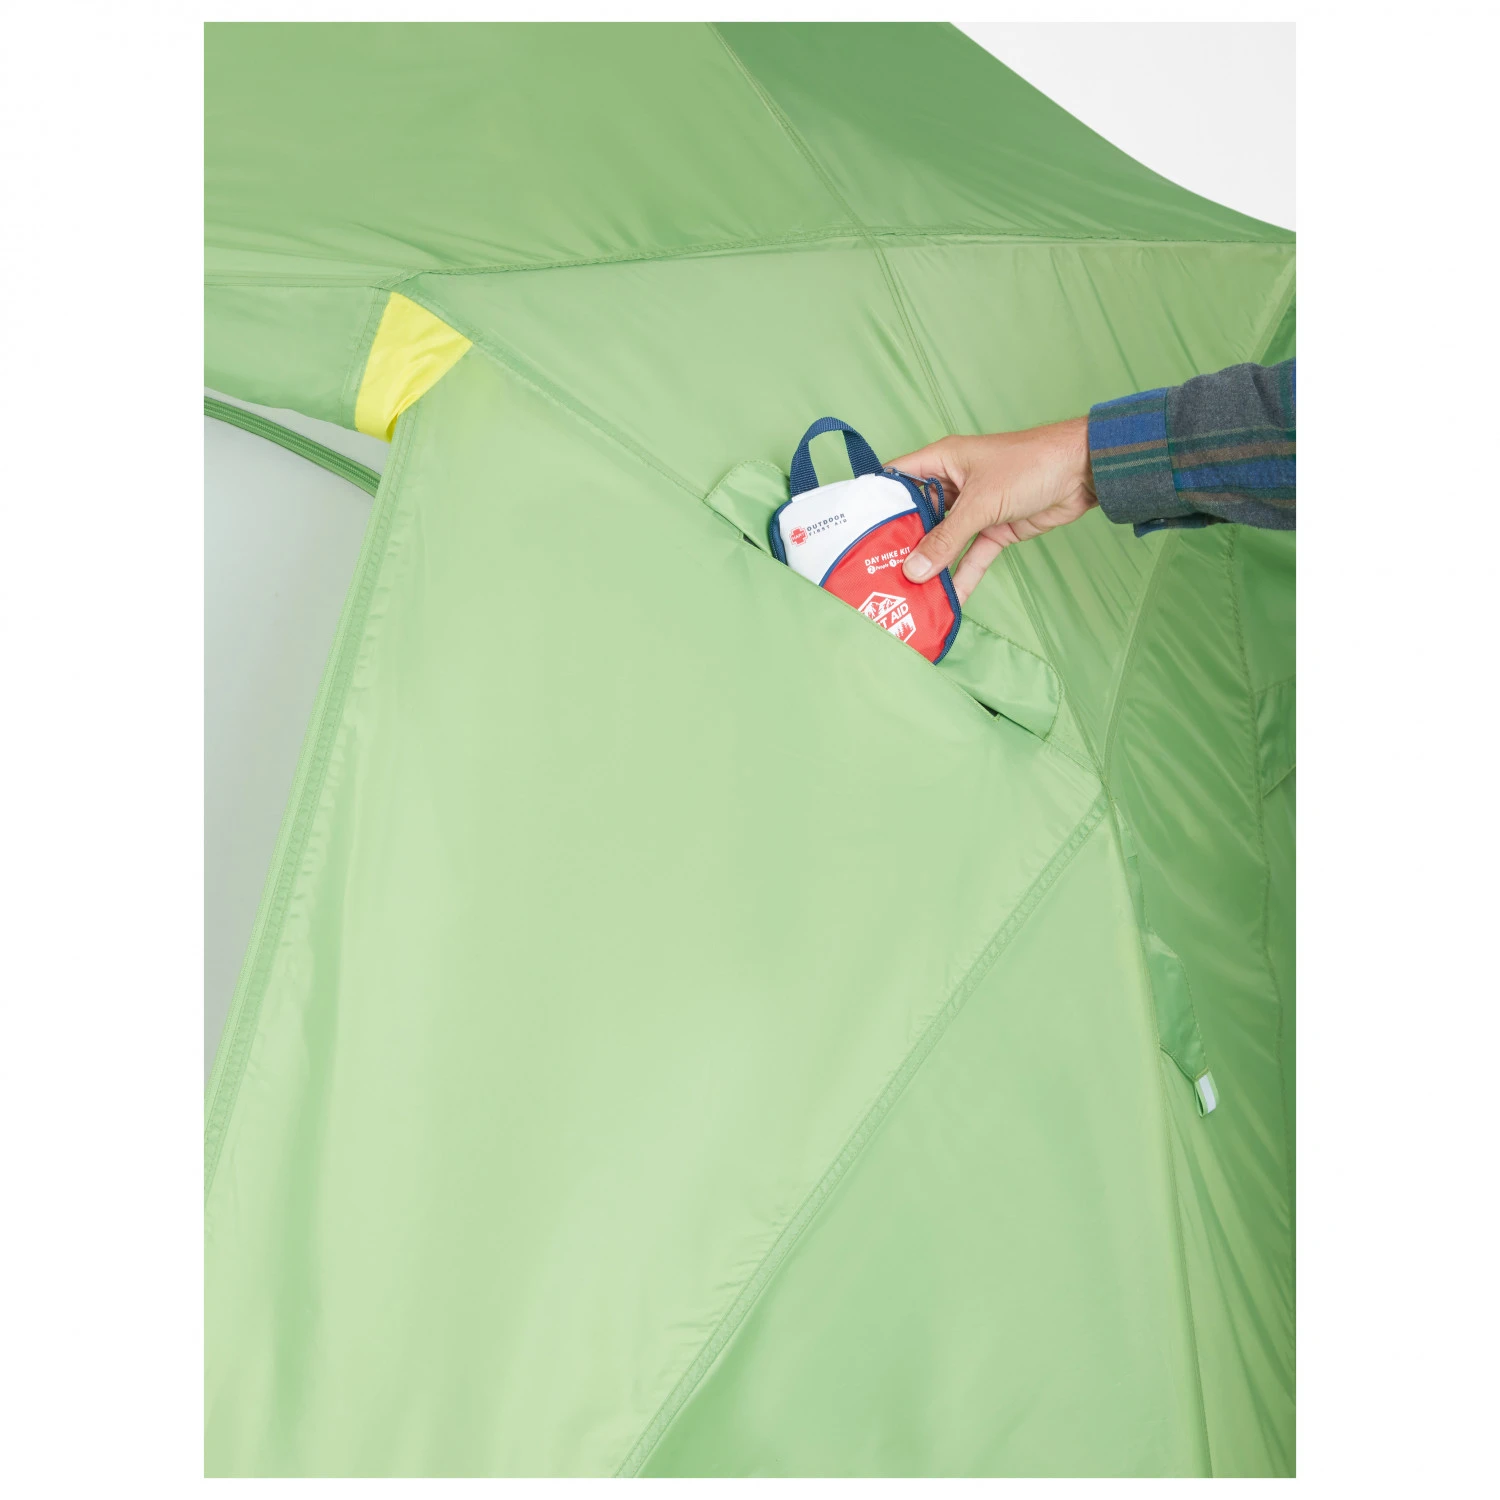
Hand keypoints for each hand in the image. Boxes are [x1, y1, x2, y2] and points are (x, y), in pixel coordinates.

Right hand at [890, 417, 1096, 601]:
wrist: (1083, 472)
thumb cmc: (1029, 465)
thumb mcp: (980, 503)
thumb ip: (946, 539)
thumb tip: (915, 570)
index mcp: (941, 461)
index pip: (896, 479)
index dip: (875, 502)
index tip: (854, 531)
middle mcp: (952, 484)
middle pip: (917, 517)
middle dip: (900, 544)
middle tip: (875, 572)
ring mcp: (973, 509)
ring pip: (943, 541)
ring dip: (930, 565)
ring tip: (906, 593)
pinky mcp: (994, 530)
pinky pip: (971, 556)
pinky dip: (962, 576)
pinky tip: (948, 600)